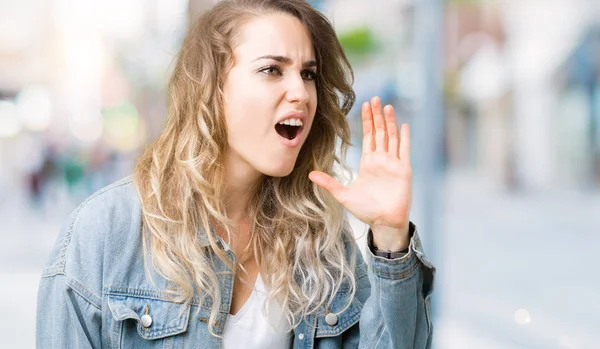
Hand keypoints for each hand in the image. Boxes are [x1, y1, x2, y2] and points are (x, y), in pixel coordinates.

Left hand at [309, 96, 412, 250]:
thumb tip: (310, 174)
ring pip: (392, 137)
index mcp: (368, 163)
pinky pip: (405, 150)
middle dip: (377, 116)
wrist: (383, 222)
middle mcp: (381, 160)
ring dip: (390, 122)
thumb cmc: (366, 210)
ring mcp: (393, 164)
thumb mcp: (343, 195)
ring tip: (387, 106)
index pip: (368, 136)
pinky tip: (404, 125)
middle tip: (374, 99)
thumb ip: (329, 183)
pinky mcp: (403, 170)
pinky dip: (405, 138)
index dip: (367, 121)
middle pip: (380, 132)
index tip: (364, 106)